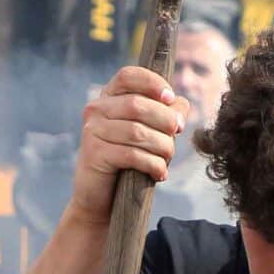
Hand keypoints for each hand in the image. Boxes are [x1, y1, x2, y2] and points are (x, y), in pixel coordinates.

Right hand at [68, 66, 185, 224]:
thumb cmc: (127, 161)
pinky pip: (132, 154)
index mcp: (109, 97)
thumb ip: (165, 113)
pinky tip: (159, 174)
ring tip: (167, 158)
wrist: (100, 197)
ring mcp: (93, 131)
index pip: (128, 75)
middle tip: (176, 133)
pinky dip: (152, 165)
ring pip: (137, 131)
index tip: (170, 98)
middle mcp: (96, 109)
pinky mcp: (95, 154)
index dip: (152, 82)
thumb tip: (180, 104)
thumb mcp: (147, 132)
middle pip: (137, 104)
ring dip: (161, 146)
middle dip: (164, 119)